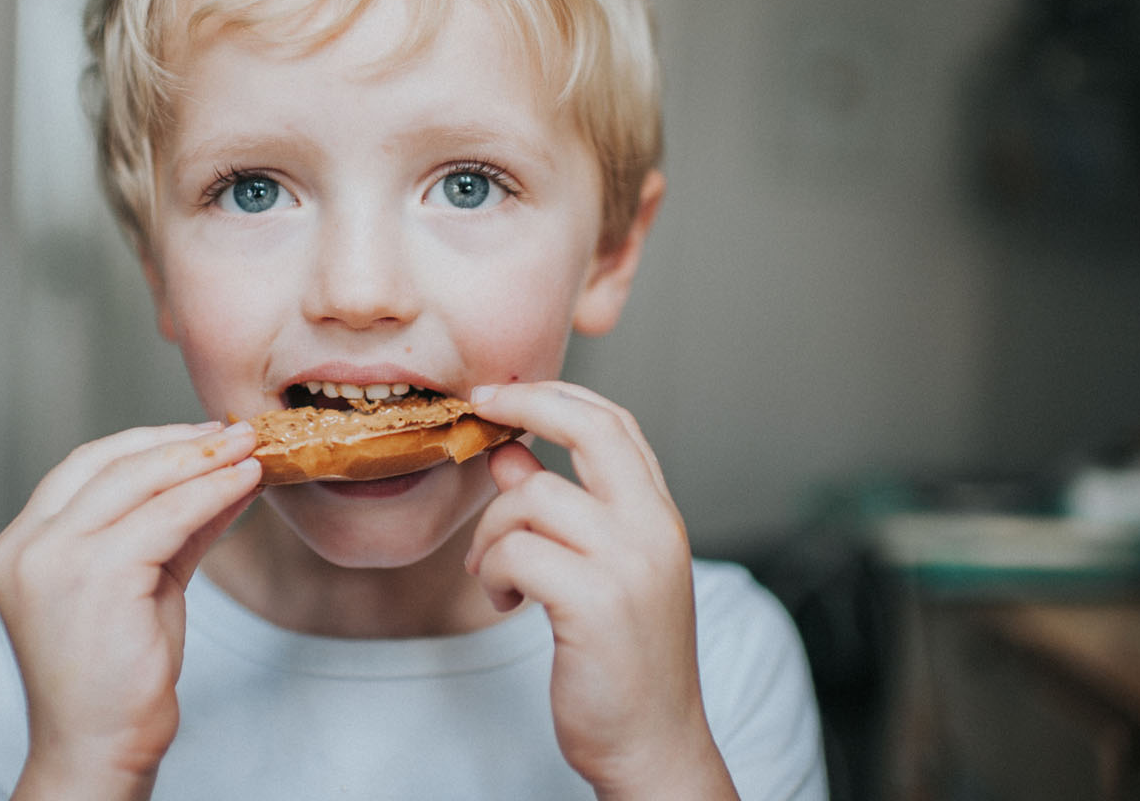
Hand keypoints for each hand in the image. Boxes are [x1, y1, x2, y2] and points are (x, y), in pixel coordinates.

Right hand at [0, 420, 261, 799]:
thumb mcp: (141, 583)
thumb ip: (172, 527)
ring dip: (204, 459)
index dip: (146, 441)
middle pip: (110, 464)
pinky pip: (168, 516)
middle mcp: (27, 546)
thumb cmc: (116, 678)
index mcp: (21, 544)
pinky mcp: (97, 576)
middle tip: (235, 433)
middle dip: (180, 442)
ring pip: (141, 481)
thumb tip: (223, 472)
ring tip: (249, 450)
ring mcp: (55, 559)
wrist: (98, 750)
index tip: (200, 434)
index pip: (84, 467)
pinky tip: (244, 483)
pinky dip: (213, 492)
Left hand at [463, 382, 737, 800]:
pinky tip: (502, 600)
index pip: (616, 424)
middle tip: (479, 412)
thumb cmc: (622, 662)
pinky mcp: (594, 601)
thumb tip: (509, 455)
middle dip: (525, 405)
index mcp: (659, 517)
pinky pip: (516, 550)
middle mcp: (654, 529)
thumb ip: (560, 510)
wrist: (653, 745)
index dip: (556, 396)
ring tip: (492, 574)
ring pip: (531, 497)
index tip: (503, 395)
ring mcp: (629, 563)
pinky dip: (492, 570)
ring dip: (491, 533)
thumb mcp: (598, 573)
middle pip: (590, 428)